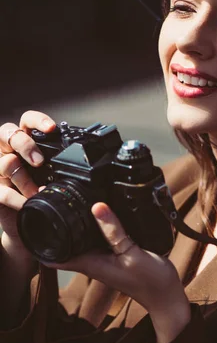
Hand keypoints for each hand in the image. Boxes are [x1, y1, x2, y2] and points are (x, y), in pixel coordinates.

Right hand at [0, 110, 55, 249]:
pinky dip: (17, 198)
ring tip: (37, 191)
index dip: (37, 120)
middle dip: (25, 145)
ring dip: (26, 180)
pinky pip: (2, 191)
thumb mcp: (52, 177)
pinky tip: (27, 203)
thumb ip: (58, 166)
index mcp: (24, 143)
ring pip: (7, 163)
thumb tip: (82, 163)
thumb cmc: (41, 193)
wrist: (28, 222)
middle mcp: (8, 151)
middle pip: (8, 133)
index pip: (26, 121)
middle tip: (39, 161)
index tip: (51, 128)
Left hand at [43, 202, 190, 342]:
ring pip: (79, 240)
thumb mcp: (132, 252)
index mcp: (91, 263)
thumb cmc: (151, 280)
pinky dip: (92, 227)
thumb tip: (96, 206)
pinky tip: (97, 214)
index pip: (54, 255)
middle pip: (64, 243)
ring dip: (72, 225)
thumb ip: (115, 231)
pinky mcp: (114, 255)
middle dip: (53, 225)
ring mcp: (103, 259)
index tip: (34, 218)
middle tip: (49, 199)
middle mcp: (93, 262)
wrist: (167, 296)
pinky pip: (96, 239)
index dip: (40, 239)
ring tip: (67, 202)